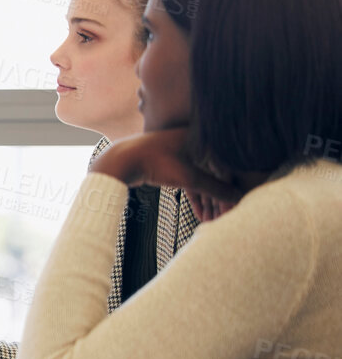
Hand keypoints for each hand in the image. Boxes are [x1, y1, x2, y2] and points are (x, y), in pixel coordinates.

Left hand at [90, 129, 240, 218]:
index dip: (232, 189)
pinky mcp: (170, 162)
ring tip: (211, 221)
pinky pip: (188, 180)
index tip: (233, 208)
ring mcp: (182, 152)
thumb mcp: (189, 179)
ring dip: (207, 201)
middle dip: (219, 199)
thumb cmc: (154, 163)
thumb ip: (217, 189)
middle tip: (222, 219)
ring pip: (201, 179)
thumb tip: (239, 199)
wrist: (119, 161)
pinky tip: (199, 215)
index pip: (227, 166)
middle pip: (215, 175)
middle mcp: (195, 142)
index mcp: (203, 137)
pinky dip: (194, 196)